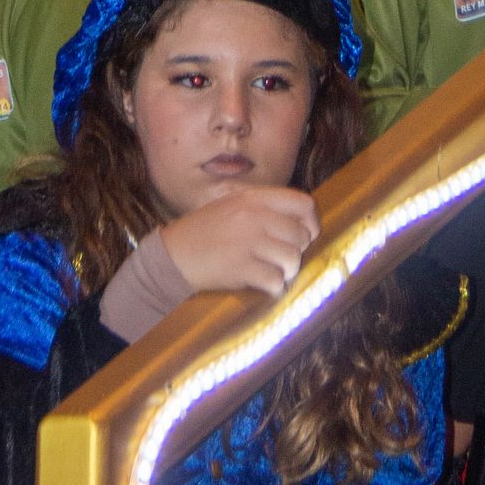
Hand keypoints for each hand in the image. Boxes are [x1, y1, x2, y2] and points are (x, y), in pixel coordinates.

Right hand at [158, 186, 319, 299]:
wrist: (173, 255)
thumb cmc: (205, 231)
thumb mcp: (232, 205)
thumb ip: (264, 208)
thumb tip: (302, 225)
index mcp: (253, 197)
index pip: (303, 204)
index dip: (311, 223)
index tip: (305, 236)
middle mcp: (254, 216)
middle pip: (300, 236)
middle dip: (295, 252)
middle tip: (279, 258)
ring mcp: (248, 241)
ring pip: (292, 260)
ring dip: (285, 271)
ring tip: (270, 271)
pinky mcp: (241, 268)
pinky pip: (276, 281)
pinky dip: (272, 287)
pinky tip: (260, 283)